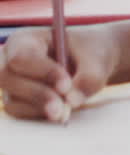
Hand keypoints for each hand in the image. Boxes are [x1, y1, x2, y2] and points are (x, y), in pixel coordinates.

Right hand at [0, 26, 117, 122]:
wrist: (91, 64)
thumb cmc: (90, 53)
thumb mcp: (97, 59)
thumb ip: (88, 78)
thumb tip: (71, 101)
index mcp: (26, 39)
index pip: (23, 55)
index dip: (42, 72)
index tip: (66, 85)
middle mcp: (10, 59)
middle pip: (7, 77)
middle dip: (36, 94)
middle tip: (62, 108)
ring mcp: (10, 82)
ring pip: (12, 99)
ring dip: (39, 108)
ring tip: (65, 112)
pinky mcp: (15, 101)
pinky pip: (18, 112)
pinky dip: (38, 115)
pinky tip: (58, 112)